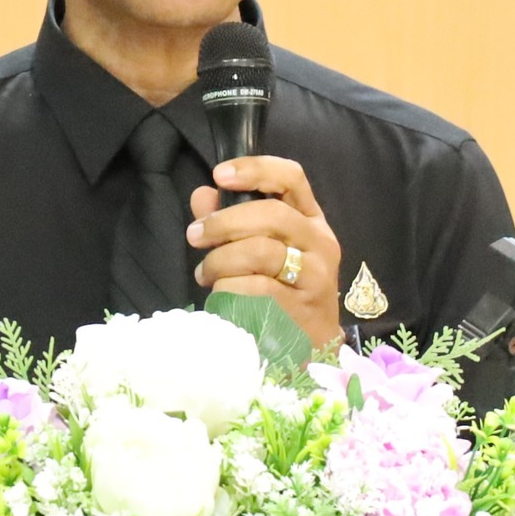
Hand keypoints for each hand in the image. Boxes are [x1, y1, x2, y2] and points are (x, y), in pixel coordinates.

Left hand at [187, 157, 343, 347]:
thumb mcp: (260, 250)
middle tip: (195, 236)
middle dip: (224, 222)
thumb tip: (202, 195)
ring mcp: (315, 276)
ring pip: (260, 252)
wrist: (311, 347)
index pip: (292, 178)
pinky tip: (221, 297)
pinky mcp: (302, 308)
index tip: (220, 175)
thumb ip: (230, 221)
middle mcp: (319, 242)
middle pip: (272, 214)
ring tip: (206, 274)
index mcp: (309, 220)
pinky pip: (255, 289)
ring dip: (221, 261)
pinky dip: (228, 290)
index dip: (255, 169)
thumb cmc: (282, 291)